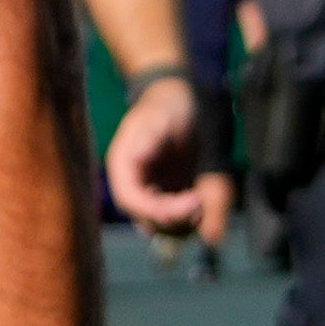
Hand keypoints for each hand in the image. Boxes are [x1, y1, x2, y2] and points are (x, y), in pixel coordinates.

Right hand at [100, 73, 217, 232]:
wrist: (175, 101)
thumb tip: (136, 158)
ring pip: (158, 224)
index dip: (158, 209)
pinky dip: (185, 220)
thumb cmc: (166, 106)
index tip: (193, 200)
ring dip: (180, 224)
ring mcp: (148, 191)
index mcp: (122, 166)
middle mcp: (131, 183)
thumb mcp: (160, 117)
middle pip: (144, 217)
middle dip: (173, 217)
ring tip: (202, 204)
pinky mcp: (164, 195)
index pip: (131, 200)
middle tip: (200, 202)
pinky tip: (202, 205)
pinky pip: (171, 219)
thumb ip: (148, 138)